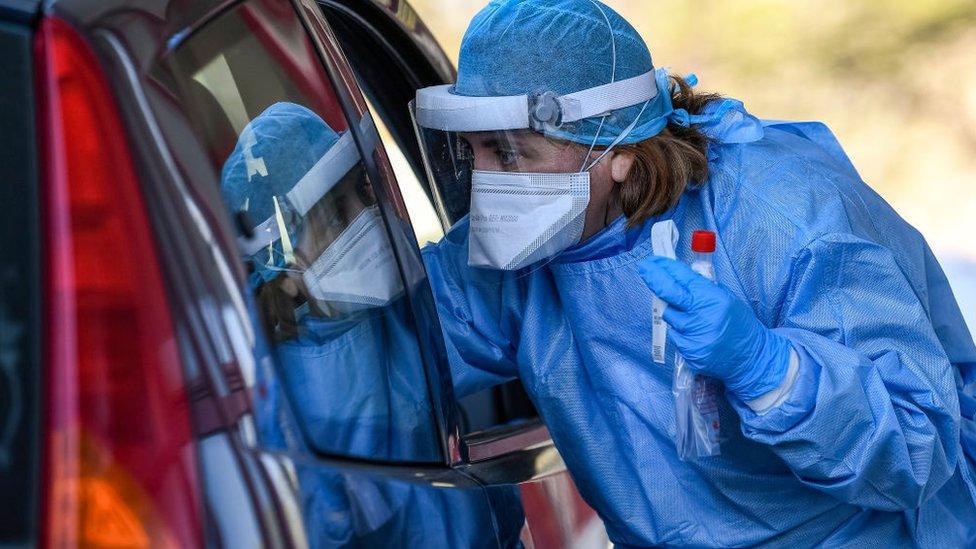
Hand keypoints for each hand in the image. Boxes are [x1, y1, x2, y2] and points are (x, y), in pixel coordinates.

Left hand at [637, 255, 791, 400]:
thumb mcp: (726, 299)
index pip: (684, 279)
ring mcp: (694, 336)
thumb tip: (679, 275)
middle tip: (644, 269)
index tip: (655, 261)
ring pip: (670, 317)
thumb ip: (703, 288)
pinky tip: (697, 334)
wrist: (751, 357)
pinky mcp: (690, 353)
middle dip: (654, 279)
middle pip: (669, 293)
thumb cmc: (739, 325)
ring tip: (693, 318)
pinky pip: (675, 336)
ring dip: (675, 313)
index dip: (667, 268)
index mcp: (714, 299)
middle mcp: (702, 316)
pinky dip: (681, 332)